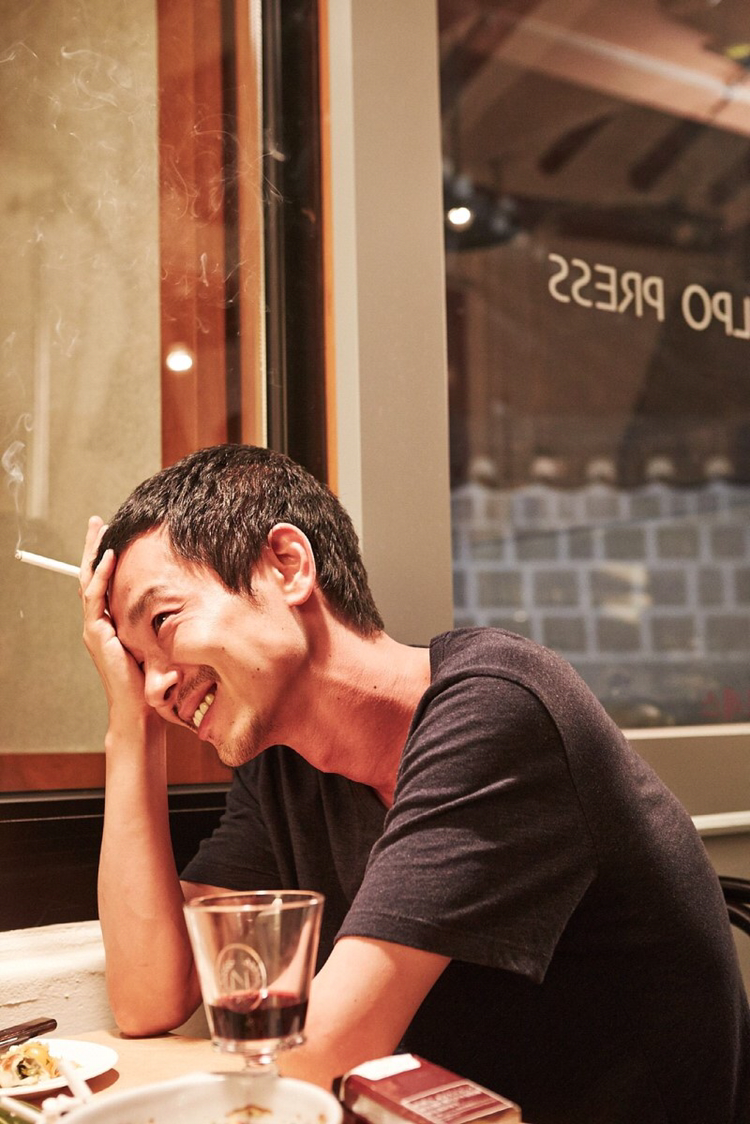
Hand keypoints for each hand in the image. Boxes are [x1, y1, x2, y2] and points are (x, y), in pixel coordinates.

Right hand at [80, 516, 149, 719]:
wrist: (141, 708)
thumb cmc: (153, 680)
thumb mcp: (159, 642)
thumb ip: (163, 623)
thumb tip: (188, 602)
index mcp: (111, 624)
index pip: (104, 584)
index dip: (106, 560)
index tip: (113, 536)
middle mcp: (100, 623)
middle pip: (92, 576)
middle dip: (94, 547)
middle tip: (98, 522)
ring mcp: (96, 628)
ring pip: (89, 582)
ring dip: (94, 554)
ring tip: (99, 530)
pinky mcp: (98, 634)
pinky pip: (95, 597)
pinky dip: (101, 576)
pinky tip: (108, 557)